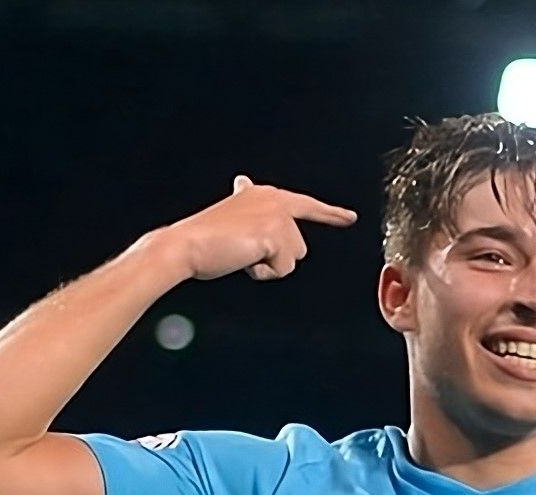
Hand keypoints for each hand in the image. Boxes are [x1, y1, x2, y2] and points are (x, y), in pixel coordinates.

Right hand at [161, 176, 357, 282]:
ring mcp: (277, 215)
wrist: (185, 245)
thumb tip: (244, 181)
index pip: (304, 205)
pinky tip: (243, 259)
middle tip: (244, 250)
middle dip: (276, 258)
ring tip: (240, 253)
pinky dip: (263, 272)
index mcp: (263, 194)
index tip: (349, 217)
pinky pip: (284, 268)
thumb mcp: (232, 215)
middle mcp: (274, 199)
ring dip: (268, 265)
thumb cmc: (203, 238)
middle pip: (298, 246)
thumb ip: (249, 206)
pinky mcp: (276, 233)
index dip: (329, 214)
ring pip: (293, 258)